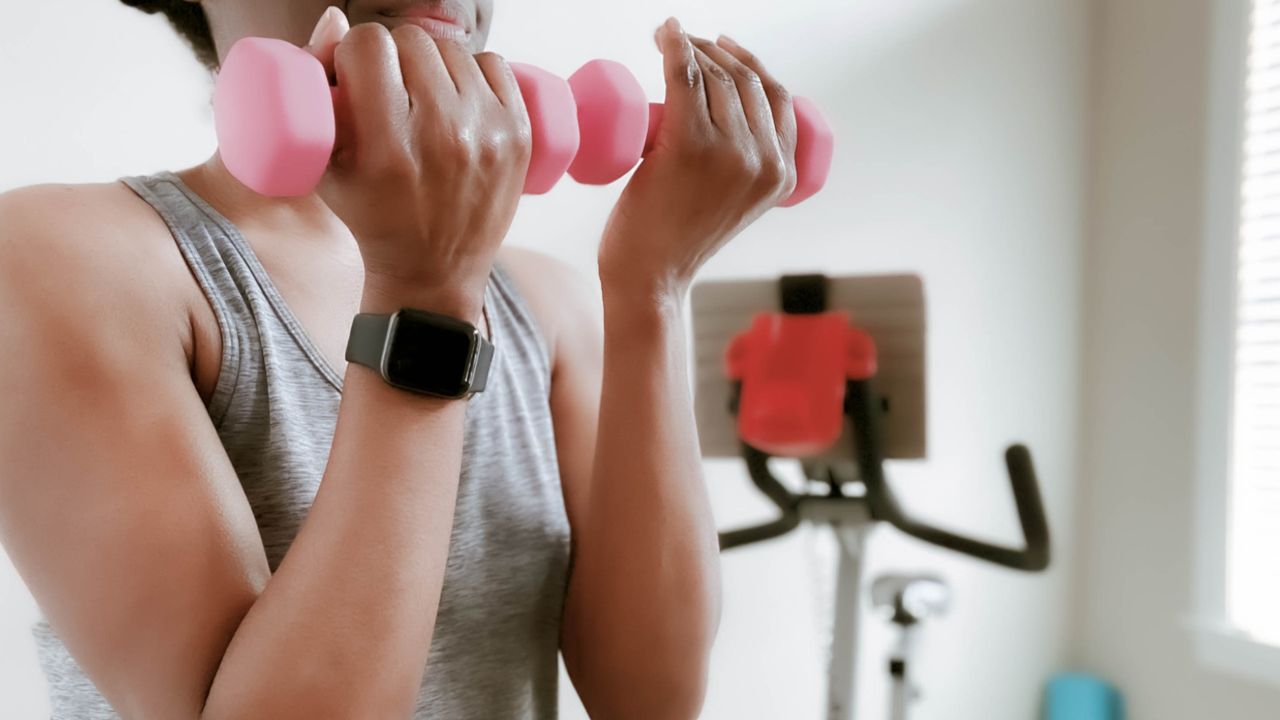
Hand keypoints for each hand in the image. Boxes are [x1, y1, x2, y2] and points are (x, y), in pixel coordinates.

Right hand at [304, 8, 531, 317]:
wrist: (434, 272)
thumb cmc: (372, 215)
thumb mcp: (326, 166)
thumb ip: (319, 90)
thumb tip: (336, 19)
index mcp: (388, 146)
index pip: (370, 45)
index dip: (355, 53)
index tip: (356, 77)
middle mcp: (443, 136)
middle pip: (412, 40)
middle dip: (392, 56)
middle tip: (389, 88)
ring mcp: (488, 134)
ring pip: (452, 48)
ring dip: (431, 63)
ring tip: (421, 97)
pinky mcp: (518, 135)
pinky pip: (494, 64)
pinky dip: (473, 73)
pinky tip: (458, 98)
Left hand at [597, 18, 797, 300]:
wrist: (649, 277)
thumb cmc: (678, 239)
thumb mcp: (733, 203)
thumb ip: (743, 169)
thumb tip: (726, 117)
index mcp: (783, 176)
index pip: (777, 98)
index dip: (750, 63)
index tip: (722, 47)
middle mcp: (765, 162)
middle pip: (744, 81)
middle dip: (714, 50)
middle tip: (684, 41)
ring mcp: (729, 153)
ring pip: (713, 79)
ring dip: (690, 47)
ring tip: (667, 40)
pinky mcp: (688, 147)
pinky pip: (684, 79)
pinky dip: (674, 47)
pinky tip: (665, 33)